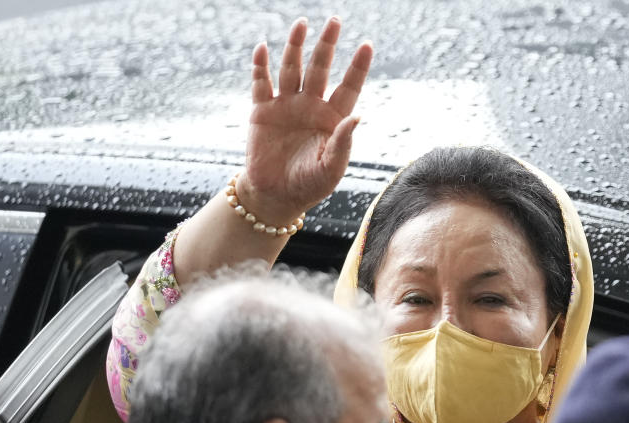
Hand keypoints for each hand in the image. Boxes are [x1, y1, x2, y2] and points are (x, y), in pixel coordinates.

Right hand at [237, 17, 372, 226]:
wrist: (275, 196)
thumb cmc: (309, 186)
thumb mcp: (331, 169)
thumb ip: (343, 143)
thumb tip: (357, 116)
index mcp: (332, 118)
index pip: (348, 86)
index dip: (357, 66)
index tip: (367, 44)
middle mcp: (311, 106)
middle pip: (320, 68)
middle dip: (327, 45)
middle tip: (335, 20)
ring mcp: (286, 105)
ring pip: (292, 68)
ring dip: (296, 46)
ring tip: (301, 24)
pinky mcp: (262, 111)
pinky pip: (261, 83)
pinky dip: (260, 66)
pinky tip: (263, 49)